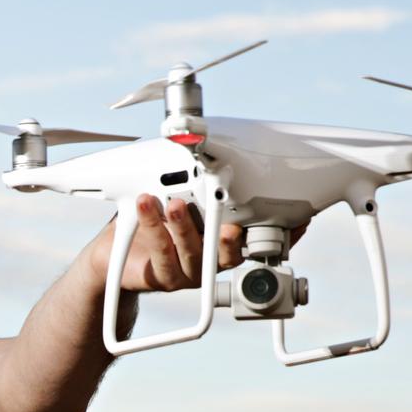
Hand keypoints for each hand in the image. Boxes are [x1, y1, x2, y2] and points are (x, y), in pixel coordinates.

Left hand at [86, 194, 307, 292]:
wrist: (118, 255)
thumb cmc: (157, 220)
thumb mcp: (180, 194)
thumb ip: (198, 176)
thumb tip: (203, 136)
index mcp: (225, 241)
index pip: (258, 238)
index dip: (280, 233)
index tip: (293, 221)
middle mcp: (212, 259)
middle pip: (230, 254)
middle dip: (229, 238)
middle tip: (229, 225)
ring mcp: (188, 270)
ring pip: (193, 253)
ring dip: (184, 227)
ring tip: (173, 205)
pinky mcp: (162, 276)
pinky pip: (161, 252)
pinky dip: (153, 227)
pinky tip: (146, 205)